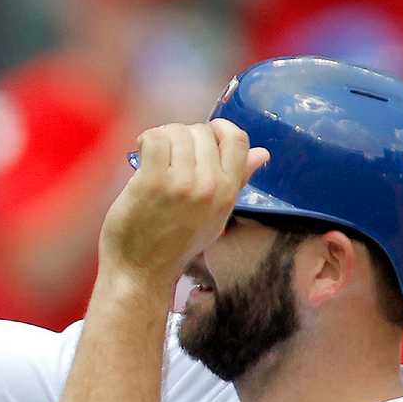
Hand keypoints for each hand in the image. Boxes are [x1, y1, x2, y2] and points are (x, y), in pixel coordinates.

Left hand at [99, 120, 268, 287]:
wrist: (142, 272)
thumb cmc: (175, 243)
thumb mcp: (216, 214)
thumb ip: (237, 181)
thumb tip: (262, 154)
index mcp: (228, 191)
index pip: (237, 139)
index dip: (218, 129)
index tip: (199, 136)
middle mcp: (210, 185)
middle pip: (202, 132)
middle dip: (182, 135)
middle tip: (167, 153)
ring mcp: (181, 183)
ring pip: (177, 132)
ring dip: (162, 137)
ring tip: (153, 154)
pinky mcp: (152, 182)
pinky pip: (154, 139)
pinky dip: (146, 139)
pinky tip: (140, 152)